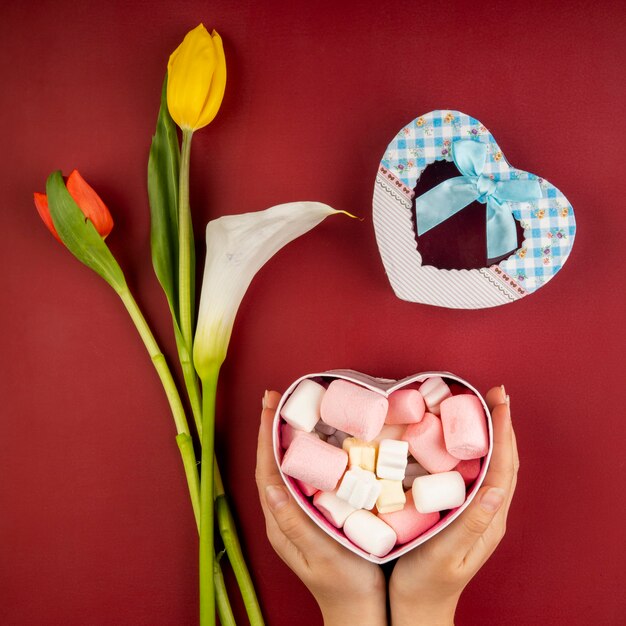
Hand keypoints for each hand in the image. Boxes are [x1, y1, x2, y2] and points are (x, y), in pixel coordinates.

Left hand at [255, 391, 386, 625]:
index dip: (267, 435)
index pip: (267, 469)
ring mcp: (298, 513)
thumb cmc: (346, 585)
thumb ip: (294, 523)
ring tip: (291, 409)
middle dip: (272, 428)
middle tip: (277, 397)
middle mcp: (284, 514)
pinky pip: (304, 475)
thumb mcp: (321, 555)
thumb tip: (270, 485)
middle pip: (273, 462)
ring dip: (286, 436)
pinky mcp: (314, 513)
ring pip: (288, 467)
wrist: (360, 610)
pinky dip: (305, 452)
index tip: (269, 405)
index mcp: (281, 522)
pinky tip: (316, 440)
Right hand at [389, 386, 518, 624]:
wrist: (416, 607)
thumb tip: (498, 489)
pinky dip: (472, 448)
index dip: (503, 433)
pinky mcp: (460, 511)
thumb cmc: (425, 584)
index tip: (499, 401)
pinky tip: (459, 437)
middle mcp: (487, 513)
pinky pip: (473, 472)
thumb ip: (471, 525)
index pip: (502, 468)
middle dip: (502, 425)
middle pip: (503, 461)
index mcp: (487, 520)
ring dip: (490, 433)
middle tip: (494, 394)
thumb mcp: (446, 556)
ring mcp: (475, 512)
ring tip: (482, 406)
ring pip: (490, 465)